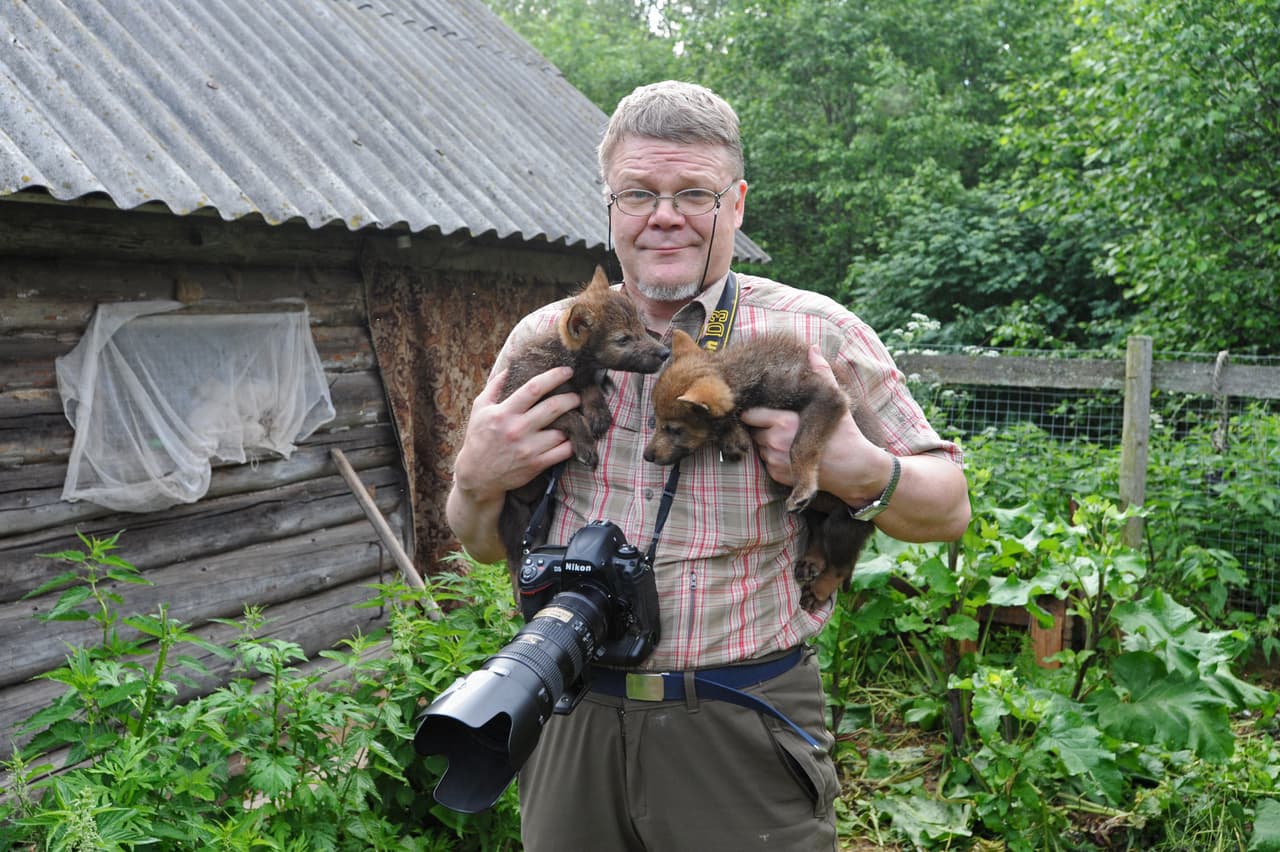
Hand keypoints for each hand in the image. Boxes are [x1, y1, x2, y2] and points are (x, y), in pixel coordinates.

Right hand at [451, 365, 578, 503]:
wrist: (477, 476)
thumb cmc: (479, 438)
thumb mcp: (480, 409)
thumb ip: (494, 386)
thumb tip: (510, 366)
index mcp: (504, 413)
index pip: (533, 388)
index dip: (554, 376)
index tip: (567, 371)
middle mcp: (517, 429)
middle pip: (553, 408)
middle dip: (571, 398)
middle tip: (576, 396)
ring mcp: (528, 449)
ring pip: (562, 431)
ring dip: (572, 422)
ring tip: (575, 417)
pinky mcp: (536, 465)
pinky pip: (564, 452)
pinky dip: (572, 442)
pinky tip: (571, 436)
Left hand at [739, 345, 881, 498]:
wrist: (855, 469)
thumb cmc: (845, 434)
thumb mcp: (834, 402)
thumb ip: (821, 373)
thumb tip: (814, 349)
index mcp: (783, 422)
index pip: (750, 415)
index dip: (756, 412)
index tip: (766, 411)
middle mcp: (775, 443)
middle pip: (754, 431)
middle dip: (763, 428)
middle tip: (783, 426)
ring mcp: (775, 462)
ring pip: (759, 448)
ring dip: (767, 444)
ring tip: (789, 441)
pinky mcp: (778, 476)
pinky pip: (766, 465)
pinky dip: (774, 460)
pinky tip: (792, 455)